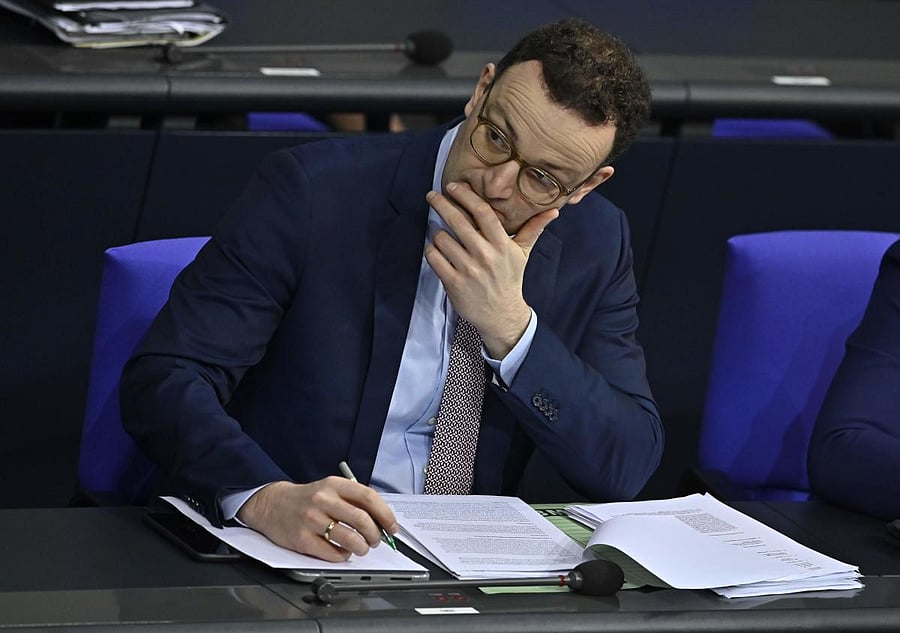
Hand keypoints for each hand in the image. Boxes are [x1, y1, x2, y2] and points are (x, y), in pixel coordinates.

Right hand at [236, 478, 397, 561]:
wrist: (272, 504)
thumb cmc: (307, 498)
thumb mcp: (330, 488)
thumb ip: (353, 500)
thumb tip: (380, 520)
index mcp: (334, 485)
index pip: (368, 497)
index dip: (385, 514)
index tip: (392, 527)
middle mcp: (323, 500)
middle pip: (362, 520)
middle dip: (375, 535)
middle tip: (376, 540)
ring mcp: (311, 520)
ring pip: (349, 539)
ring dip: (362, 548)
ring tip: (361, 548)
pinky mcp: (302, 539)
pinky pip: (332, 553)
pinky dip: (343, 556)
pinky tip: (342, 552)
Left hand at [425, 181, 557, 357]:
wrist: (501, 315)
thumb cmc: (510, 280)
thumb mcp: (523, 254)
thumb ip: (533, 229)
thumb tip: (554, 211)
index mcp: (502, 245)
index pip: (483, 213)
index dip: (466, 196)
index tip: (453, 186)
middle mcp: (485, 255)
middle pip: (458, 221)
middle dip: (441, 204)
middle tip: (432, 195)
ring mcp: (468, 269)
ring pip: (442, 238)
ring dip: (436, 232)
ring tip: (439, 232)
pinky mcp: (453, 283)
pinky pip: (434, 258)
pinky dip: (431, 250)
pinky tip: (436, 249)